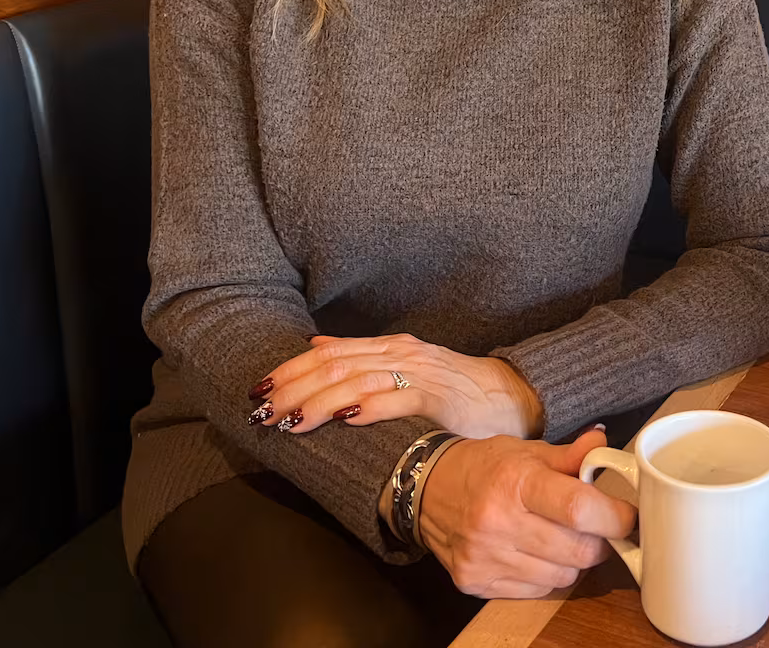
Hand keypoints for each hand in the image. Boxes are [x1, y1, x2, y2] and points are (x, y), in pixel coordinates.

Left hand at [247, 333, 543, 437]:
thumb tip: (315, 347)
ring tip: (290, 420)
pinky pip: (397, 398)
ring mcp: (418, 373)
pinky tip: (345, 418)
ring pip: (357, 380)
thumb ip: (362, 358)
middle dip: (292, 388)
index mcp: (388, 347)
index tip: (258, 390)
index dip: (289, 371)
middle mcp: (398, 353)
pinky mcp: (437, 397)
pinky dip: (368, 407)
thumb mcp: (405, 367)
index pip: (327, 354)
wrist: (511, 397)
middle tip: (261, 411)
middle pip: (333, 365)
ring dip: (318, 401)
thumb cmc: (455, 392)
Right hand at [416, 428, 635, 598]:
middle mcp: (497, 521)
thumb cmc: (483, 466)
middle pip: (578, 550)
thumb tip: (603, 445)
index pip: (578, 508)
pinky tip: (535, 552)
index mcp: (514, 481)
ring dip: (573, 560)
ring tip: (560, 536)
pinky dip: (547, 574)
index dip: (614, 516)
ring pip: (562, 576)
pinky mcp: (476, 581)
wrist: (427, 488)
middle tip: (596, 526)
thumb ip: (568, 455)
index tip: (627, 515)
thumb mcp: (524, 451)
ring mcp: (485, 556)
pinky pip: (536, 591)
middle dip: (599, 540)